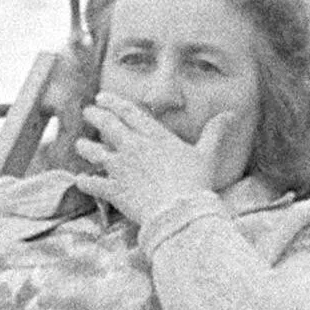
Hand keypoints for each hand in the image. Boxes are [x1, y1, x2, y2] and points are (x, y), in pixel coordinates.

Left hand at [72, 92, 250, 222]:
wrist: (179, 211)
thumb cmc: (195, 183)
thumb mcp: (208, 154)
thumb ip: (214, 132)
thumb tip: (230, 114)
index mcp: (155, 136)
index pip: (130, 113)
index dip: (114, 103)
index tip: (102, 97)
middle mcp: (134, 148)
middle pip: (109, 126)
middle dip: (96, 116)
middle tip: (87, 111)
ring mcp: (122, 169)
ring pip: (96, 153)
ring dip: (86, 148)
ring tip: (79, 144)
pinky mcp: (115, 190)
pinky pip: (94, 185)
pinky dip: (86, 182)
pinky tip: (79, 180)